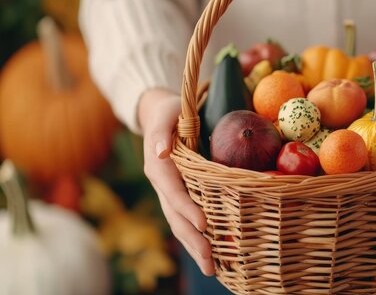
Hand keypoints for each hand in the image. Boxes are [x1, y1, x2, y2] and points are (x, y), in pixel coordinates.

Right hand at [138, 89, 213, 275]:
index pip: (173, 191)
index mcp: (159, 166)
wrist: (160, 114)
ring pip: (179, 223)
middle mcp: (162, 184)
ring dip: (194, 246)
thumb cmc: (170, 110)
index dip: (187, 208)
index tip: (203, 224)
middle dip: (192, 240)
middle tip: (210, 262)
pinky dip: (196, 238)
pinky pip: (185, 219)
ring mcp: (169, 192)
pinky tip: (212, 253)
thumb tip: (162, 152)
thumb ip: (162, 131)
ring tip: (212, 268)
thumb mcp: (167, 112)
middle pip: (176, 216)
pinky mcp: (178, 195)